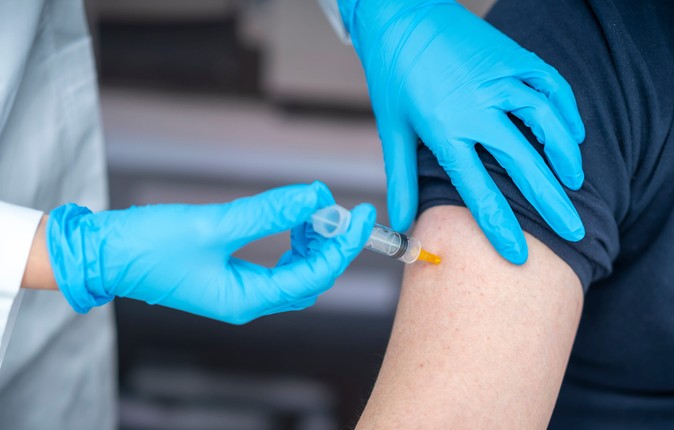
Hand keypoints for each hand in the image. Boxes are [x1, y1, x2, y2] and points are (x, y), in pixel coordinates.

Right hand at [46, 182, 375, 323]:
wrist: (104, 254)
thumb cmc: (148, 246)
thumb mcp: (213, 225)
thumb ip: (268, 212)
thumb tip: (314, 195)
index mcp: (246, 299)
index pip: (314, 275)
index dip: (342, 245)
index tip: (360, 214)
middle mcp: (248, 300)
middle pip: (311, 278)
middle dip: (330, 244)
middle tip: (338, 209)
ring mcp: (239, 290)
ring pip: (295, 272)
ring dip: (311, 242)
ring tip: (312, 208)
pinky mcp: (230, 276)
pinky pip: (276, 264)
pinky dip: (290, 241)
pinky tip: (290, 218)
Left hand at [342, 0, 585, 262]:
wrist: (400, 12)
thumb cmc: (394, 73)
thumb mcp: (393, 128)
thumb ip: (401, 178)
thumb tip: (401, 222)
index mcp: (445, 128)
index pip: (478, 190)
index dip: (500, 227)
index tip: (519, 256)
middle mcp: (478, 105)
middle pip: (525, 163)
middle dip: (552, 202)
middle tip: (574, 230)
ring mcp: (500, 78)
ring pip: (546, 121)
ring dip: (565, 155)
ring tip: (576, 182)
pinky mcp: (513, 56)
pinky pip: (551, 85)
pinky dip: (567, 111)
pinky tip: (573, 132)